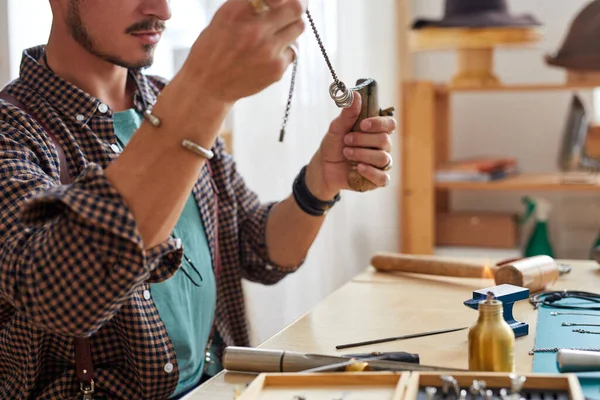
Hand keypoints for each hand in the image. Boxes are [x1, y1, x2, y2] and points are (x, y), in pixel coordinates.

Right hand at [180, 0, 306, 102]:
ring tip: (278, 32)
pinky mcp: (276, 69)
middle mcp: (255, 30)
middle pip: (296, 8)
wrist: (207, 85)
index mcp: (238, 12)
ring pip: (299, 28)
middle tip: (294, 6)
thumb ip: (249, 5)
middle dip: (296, 5)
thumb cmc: (213, 49)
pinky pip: (293, 50)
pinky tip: (269, 54)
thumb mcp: (224, 17)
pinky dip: (285, 49)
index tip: (283, 0)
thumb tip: (277, 1)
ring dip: (292, 26)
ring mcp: (268, 51)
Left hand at [305, 93, 395, 199]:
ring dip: (362, 154)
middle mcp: (382, 146)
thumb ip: (347, 114)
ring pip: (383, 158)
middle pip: (385, 141)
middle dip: (363, 140)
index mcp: (376, 131)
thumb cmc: (333, 144)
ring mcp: (380, 164)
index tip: (362, 124)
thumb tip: (356, 95)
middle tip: (346, 140)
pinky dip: (372, 173)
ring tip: (346, 153)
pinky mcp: (376, 180)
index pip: (390, 124)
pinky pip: (383, 178)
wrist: (323, 166)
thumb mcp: (336, 128)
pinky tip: (359, 168)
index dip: (379, 124)